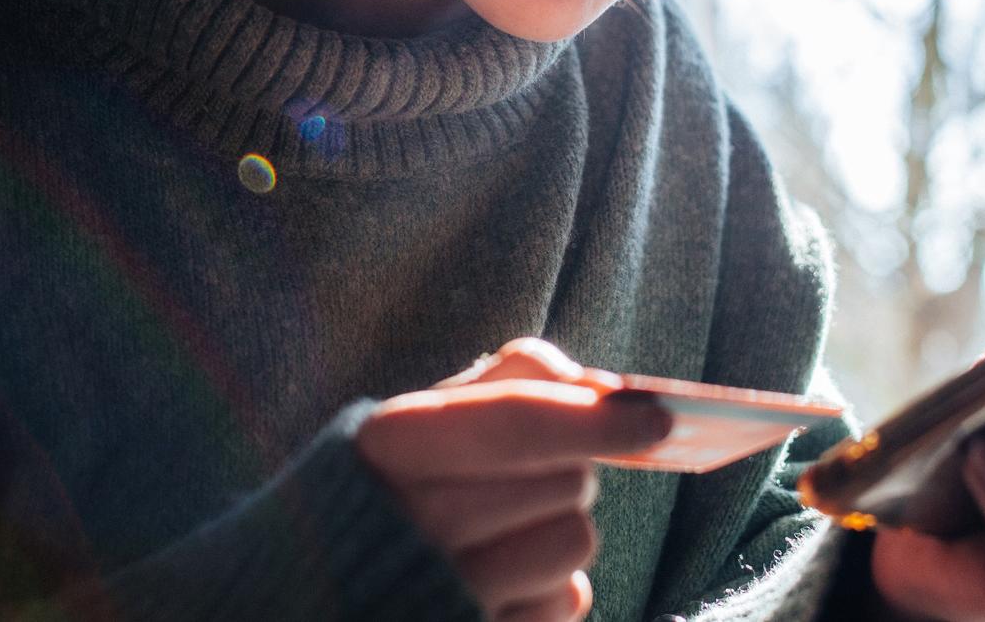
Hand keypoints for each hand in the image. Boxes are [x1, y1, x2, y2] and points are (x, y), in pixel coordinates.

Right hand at [356, 338, 666, 621]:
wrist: (326, 591)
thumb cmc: (393, 492)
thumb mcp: (421, 423)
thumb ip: (505, 383)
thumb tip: (597, 383)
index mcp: (387, 446)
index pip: (514, 421)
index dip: (594, 416)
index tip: (657, 418)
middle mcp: (410, 526)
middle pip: (565, 480)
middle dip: (566, 469)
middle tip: (521, 478)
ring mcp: (445, 594)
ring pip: (576, 541)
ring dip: (560, 531)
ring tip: (505, 535)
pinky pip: (568, 602)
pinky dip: (552, 588)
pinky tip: (503, 585)